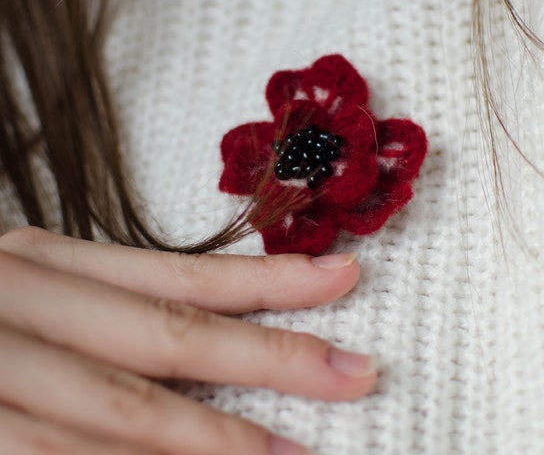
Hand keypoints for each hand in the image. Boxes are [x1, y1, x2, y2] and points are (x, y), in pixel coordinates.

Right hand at [0, 227, 375, 453]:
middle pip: (169, 336)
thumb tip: (215, 334)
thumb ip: (114, 313)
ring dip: (210, 442)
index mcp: (48, 262)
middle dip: (269, 357)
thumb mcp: (40, 296)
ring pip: (117, 414)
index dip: (269, 278)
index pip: (184, 271)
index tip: (343, 277)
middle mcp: (19, 302)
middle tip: (356, 371)